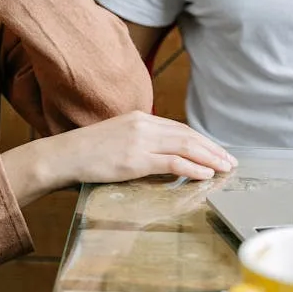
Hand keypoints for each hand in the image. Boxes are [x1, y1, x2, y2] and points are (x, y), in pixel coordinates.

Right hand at [1, 111, 237, 204]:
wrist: (62, 156)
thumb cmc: (85, 152)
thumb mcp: (116, 139)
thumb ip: (139, 142)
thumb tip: (161, 157)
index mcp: (138, 117)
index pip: (178, 128)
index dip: (201, 140)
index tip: (216, 150)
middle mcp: (142, 124)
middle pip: (187, 134)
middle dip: (212, 148)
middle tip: (230, 160)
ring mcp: (139, 141)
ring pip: (185, 146)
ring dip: (209, 157)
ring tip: (224, 168)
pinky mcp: (135, 159)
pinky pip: (172, 162)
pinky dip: (193, 167)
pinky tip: (205, 173)